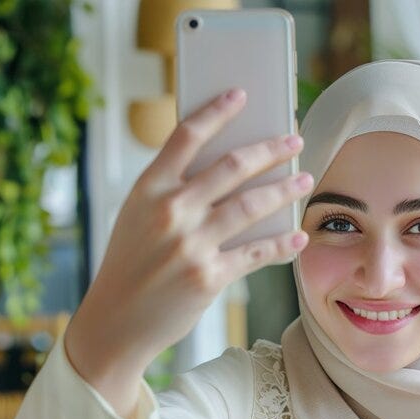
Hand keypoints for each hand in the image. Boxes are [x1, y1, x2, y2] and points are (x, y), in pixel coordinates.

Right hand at [64, 88, 311, 415]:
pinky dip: (282, 244)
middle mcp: (170, 210)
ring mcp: (190, 244)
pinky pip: (257, 253)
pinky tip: (298, 236)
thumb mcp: (138, 216)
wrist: (114, 321)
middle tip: (295, 140)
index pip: (187, 136)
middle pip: (232, 166)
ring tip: (305, 179)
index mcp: (148, 188)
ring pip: (252, 205)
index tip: (241, 95)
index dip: (217, 111)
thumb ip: (173, 191)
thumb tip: (230, 169)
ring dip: (285, 189)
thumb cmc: (131, 263)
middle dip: (271, 149)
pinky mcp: (209, 276)